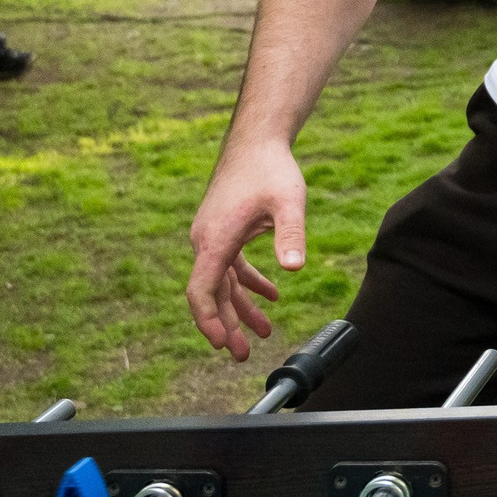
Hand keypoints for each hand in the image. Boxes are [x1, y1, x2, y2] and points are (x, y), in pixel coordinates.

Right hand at [186, 137, 307, 360]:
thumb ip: (291, 235)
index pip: (201, 290)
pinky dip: (248, 283)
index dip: (208, 320)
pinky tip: (272, 296)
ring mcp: (213, 236)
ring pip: (222, 282)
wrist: (257, 141)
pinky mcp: (224, 231)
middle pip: (211, 293)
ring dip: (240, 307)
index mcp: (215, 239)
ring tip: (263, 332)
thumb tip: (295, 269)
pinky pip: (231, 266)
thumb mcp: (288, 202)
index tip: (220, 342)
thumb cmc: (271, 169)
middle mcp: (206, 241)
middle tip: (240, 355)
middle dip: (226, 325)